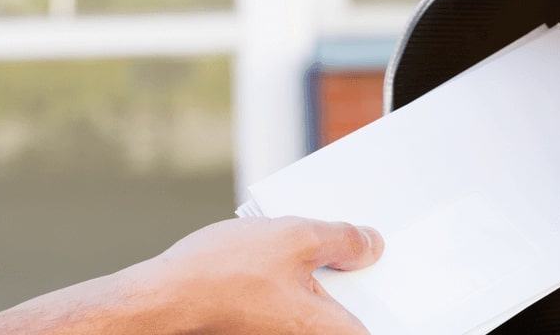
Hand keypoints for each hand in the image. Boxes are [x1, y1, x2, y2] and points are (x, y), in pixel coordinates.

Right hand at [128, 217, 385, 333]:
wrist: (162, 298)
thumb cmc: (221, 275)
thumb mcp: (295, 237)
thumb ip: (343, 241)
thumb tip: (371, 245)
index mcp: (329, 330)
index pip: (382, 321)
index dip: (391, 289)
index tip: (397, 262)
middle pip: (355, 306)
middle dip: (360, 270)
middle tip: (362, 236)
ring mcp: (286, 333)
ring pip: (324, 300)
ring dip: (328, 270)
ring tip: (321, 235)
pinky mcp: (266, 325)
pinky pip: (299, 300)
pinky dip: (302, 276)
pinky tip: (290, 249)